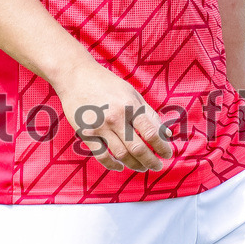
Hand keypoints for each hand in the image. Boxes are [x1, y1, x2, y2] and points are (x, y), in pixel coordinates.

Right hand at [52, 60, 173, 172]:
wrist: (76, 76)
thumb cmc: (107, 84)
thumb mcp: (132, 93)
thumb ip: (150, 113)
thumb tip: (167, 134)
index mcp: (130, 105)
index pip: (151, 132)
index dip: (162, 147)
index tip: (168, 154)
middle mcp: (116, 117)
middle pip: (138, 148)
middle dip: (151, 161)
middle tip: (157, 166)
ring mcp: (100, 126)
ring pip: (121, 154)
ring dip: (134, 165)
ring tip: (142, 167)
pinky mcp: (86, 133)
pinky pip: (101, 156)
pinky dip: (112, 165)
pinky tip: (120, 166)